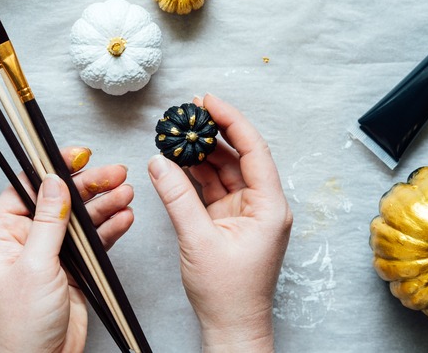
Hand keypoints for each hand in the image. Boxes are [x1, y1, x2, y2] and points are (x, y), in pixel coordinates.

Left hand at [0, 148, 133, 352]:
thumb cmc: (19, 324)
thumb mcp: (34, 266)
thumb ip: (49, 222)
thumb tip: (54, 182)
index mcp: (3, 233)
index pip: (28, 187)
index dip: (53, 168)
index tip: (78, 155)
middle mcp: (26, 239)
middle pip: (60, 199)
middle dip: (89, 185)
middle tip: (115, 173)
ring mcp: (50, 253)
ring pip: (80, 219)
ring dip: (104, 205)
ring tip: (126, 194)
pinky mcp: (72, 268)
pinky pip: (93, 241)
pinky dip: (110, 229)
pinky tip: (123, 217)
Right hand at [148, 94, 291, 352]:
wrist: (231, 326)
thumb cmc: (227, 293)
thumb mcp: (198, 240)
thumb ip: (176, 198)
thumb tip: (158, 162)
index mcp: (269, 206)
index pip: (253, 150)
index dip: (231, 120)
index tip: (208, 101)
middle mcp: (262, 204)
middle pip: (238, 156)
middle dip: (213, 132)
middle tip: (187, 111)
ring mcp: (246, 212)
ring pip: (224, 171)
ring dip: (201, 153)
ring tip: (177, 133)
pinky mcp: (230, 221)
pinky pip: (213, 189)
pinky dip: (196, 175)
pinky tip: (178, 161)